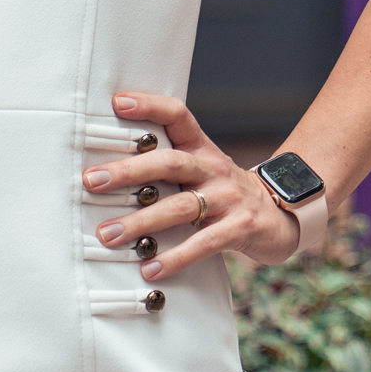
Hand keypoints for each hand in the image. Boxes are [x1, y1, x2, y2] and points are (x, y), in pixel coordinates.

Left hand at [86, 93, 302, 276]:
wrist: (278, 216)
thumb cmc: (223, 194)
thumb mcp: (201, 171)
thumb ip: (165, 168)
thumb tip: (107, 174)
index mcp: (202, 149)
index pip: (177, 116)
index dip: (149, 105)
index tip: (116, 103)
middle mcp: (214, 168)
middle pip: (169, 162)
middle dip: (128, 172)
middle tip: (92, 181)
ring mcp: (229, 197)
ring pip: (180, 207)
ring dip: (141, 222)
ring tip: (108, 235)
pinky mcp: (240, 227)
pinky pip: (204, 243)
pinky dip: (175, 257)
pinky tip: (151, 268)